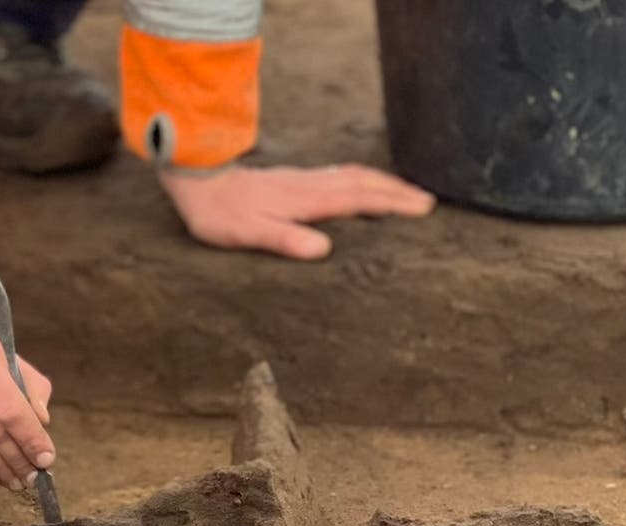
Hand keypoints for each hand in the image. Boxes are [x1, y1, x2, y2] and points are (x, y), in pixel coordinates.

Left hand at [159, 164, 435, 259]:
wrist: (197, 180)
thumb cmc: (220, 213)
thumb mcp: (248, 232)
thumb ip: (285, 240)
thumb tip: (322, 250)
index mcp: (306, 200)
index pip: (358, 200)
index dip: (391, 204)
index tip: (421, 209)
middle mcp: (310, 186)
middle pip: (363, 182)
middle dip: (397, 191)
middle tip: (427, 201)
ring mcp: (303, 180)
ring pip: (352, 176)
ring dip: (382, 183)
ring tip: (406, 192)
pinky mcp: (293, 180)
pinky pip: (339, 175)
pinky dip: (361, 180)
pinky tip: (361, 186)